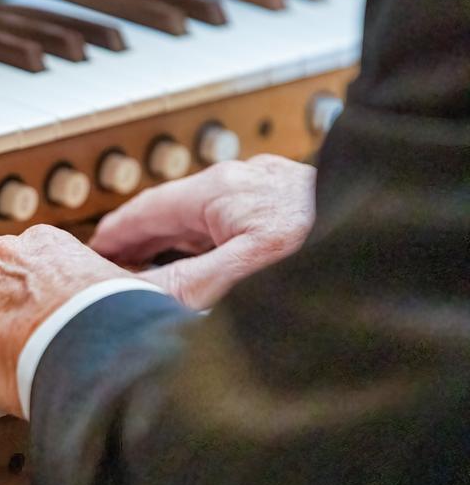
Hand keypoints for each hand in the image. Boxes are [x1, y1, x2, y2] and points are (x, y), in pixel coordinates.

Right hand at [89, 155, 315, 308]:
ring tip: (157, 276)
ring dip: (181, 247)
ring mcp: (276, 192)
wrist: (395, 249)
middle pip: (176, 213)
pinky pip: (239, 227)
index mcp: (223, 188)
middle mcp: (248, 181)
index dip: (113, 236)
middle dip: (145, 243)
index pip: (146, 209)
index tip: (89, 253)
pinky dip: (216, 247)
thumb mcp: (230, 281)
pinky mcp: (299, 208)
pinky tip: (215, 271)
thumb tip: (119, 303)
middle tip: (114, 270)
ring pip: (210, 220)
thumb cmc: (323, 258)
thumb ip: (170, 290)